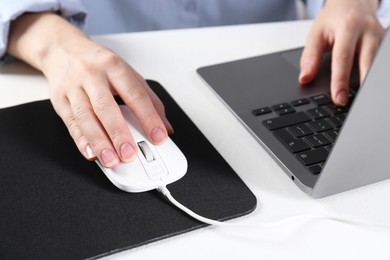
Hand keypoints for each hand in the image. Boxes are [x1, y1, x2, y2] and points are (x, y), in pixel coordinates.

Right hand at [8, 13, 172, 167]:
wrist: (63, 50)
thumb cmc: (99, 64)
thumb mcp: (127, 73)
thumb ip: (149, 99)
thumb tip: (166, 127)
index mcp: (114, 67)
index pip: (135, 94)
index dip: (148, 117)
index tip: (158, 136)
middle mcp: (92, 75)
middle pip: (106, 107)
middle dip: (119, 133)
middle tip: (130, 153)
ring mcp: (73, 87)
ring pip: (85, 117)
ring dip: (99, 142)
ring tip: (111, 159)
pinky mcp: (59, 100)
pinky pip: (70, 123)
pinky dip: (81, 140)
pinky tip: (90, 153)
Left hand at [299, 0, 383, 105]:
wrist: (352, 1)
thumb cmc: (333, 19)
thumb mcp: (316, 34)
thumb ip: (309, 57)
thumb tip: (304, 78)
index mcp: (347, 27)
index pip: (343, 58)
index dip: (340, 81)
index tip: (338, 98)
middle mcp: (367, 31)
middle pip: (366, 62)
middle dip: (360, 86)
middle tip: (351, 103)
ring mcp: (380, 36)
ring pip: (377, 63)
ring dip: (370, 82)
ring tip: (363, 100)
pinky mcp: (384, 42)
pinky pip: (380, 61)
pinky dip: (375, 75)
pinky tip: (369, 87)